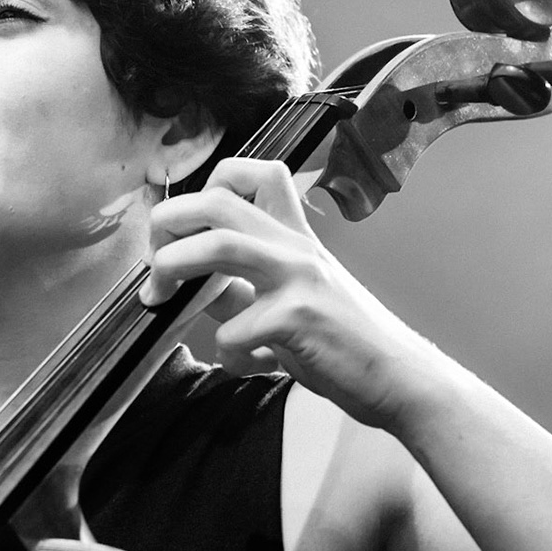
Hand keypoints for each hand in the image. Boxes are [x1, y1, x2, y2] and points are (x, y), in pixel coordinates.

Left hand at [139, 158, 445, 430]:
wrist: (399, 378)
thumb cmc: (342, 342)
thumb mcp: (288, 303)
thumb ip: (239, 290)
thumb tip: (190, 287)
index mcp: (293, 236)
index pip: (253, 173)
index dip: (207, 187)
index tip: (183, 227)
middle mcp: (295, 246)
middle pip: (218, 201)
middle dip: (167, 222)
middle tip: (152, 260)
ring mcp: (299, 278)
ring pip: (220, 245)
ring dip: (174, 266)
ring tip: (160, 294)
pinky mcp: (299, 319)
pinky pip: (235, 330)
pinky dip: (227, 354)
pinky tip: (247, 366)